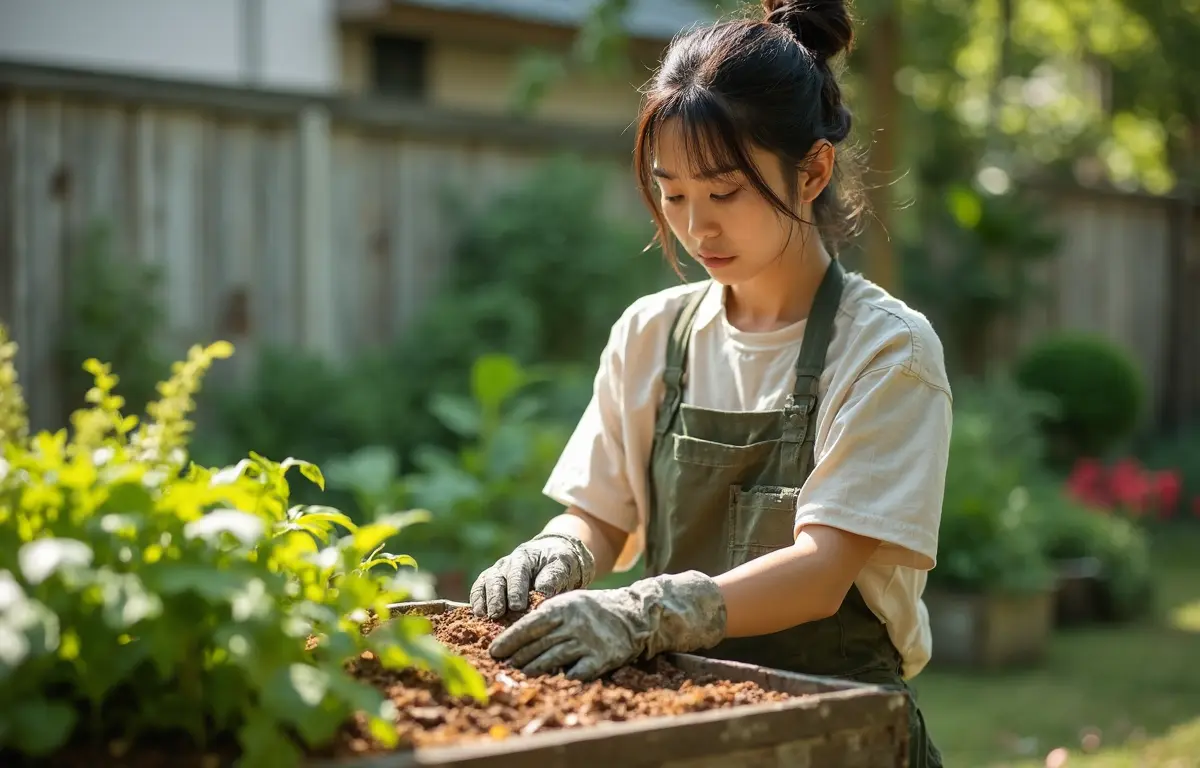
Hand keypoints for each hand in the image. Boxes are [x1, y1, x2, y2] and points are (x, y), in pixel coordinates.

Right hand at [470, 533, 595, 618]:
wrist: (550, 554)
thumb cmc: (558, 562)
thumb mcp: (562, 564)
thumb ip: (553, 576)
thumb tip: (542, 591)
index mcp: (524, 558)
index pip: (517, 573)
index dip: (516, 590)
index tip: (517, 606)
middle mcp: (506, 564)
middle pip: (496, 579)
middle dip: (496, 597)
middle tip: (497, 614)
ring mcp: (496, 573)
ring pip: (484, 584)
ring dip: (483, 601)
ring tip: (484, 616)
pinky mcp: (490, 583)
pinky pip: (478, 591)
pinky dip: (476, 602)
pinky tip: (477, 616)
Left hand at [488, 570, 726, 680]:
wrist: (634, 614)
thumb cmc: (594, 610)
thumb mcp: (569, 602)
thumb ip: (546, 615)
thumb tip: (515, 634)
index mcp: (561, 607)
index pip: (527, 626)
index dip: (508, 641)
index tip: (494, 652)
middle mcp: (572, 624)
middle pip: (536, 646)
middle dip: (516, 658)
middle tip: (504, 668)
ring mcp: (587, 642)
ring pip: (551, 660)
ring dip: (532, 670)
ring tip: (521, 675)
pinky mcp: (601, 659)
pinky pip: (575, 673)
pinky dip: (561, 678)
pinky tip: (551, 682)